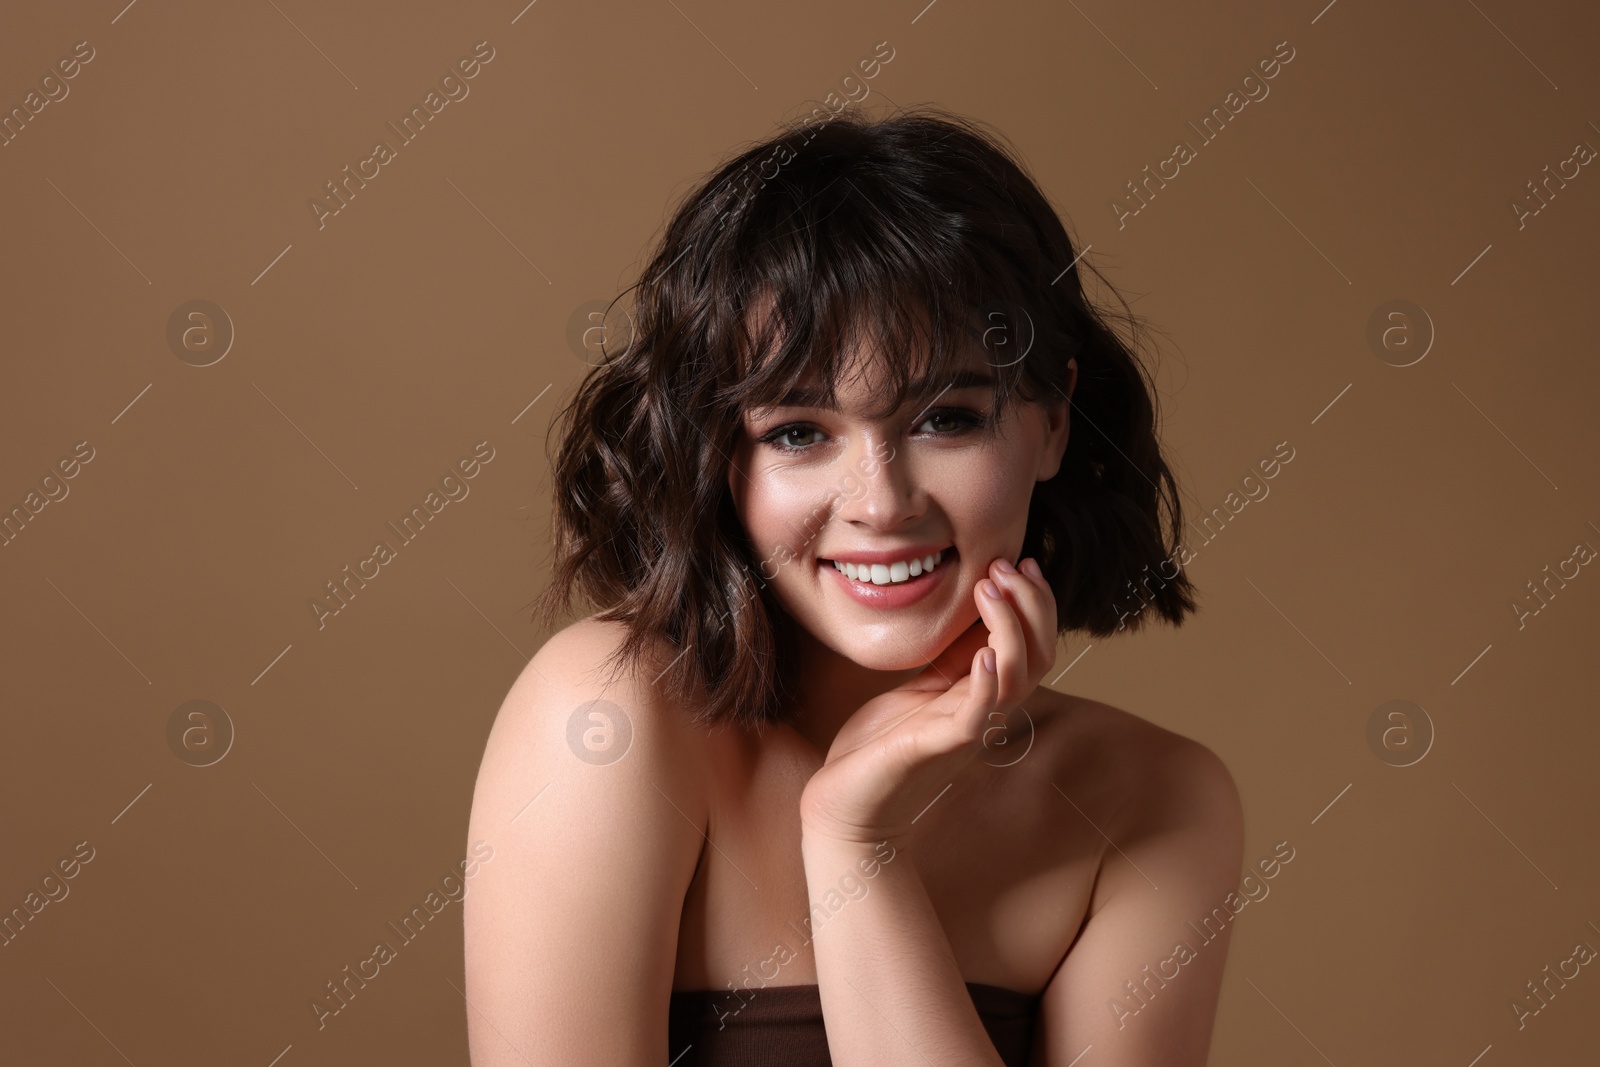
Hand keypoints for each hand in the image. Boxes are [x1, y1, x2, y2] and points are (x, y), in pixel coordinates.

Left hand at [798, 556, 1057, 845]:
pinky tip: (983, 653)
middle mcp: (983, 711)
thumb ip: (952, 654)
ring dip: (1010, 629)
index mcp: (981, 694)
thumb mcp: (920, 684)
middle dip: (1031, 606)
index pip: (1034, 646)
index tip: (1023, 560)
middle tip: (1008, 566)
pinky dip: (986, 684)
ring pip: (1016, 680)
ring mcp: (963, 731)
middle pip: (1038, 658)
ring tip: (990, 590)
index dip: (1036, 603)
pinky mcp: (935, 748)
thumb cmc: (880, 743)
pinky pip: (976, 717)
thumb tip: (977, 602)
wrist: (846, 802)